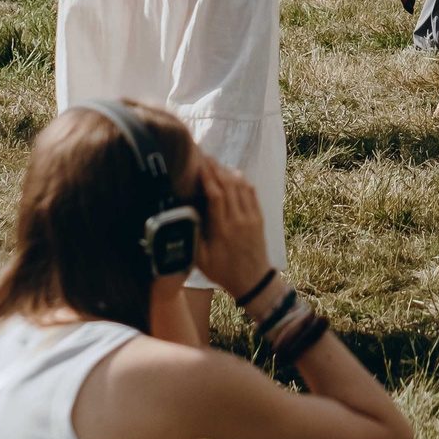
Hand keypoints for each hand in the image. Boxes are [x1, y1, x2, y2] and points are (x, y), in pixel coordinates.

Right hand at [189, 158, 272, 298]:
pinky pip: (252, 192)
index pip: (215, 196)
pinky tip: (232, 174)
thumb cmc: (223, 272)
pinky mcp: (259, 217)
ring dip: (228, 171)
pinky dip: (242, 180)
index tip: (198, 165)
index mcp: (222, 230)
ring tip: (216, 163)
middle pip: (228, 186)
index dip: (207, 177)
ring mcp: (251, 217)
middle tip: (205, 157)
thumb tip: (178, 218)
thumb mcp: (200, 260)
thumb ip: (191, 237)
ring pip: (241, 186)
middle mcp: (238, 220)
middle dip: (216, 168)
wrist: (253, 281)